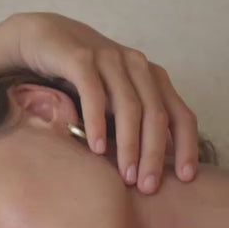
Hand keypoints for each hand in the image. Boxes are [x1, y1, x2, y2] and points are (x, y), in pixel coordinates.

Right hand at [11, 11, 198, 193]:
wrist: (42, 39)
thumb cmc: (82, 80)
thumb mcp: (115, 100)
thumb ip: (134, 124)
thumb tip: (153, 170)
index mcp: (152, 77)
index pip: (180, 114)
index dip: (186, 146)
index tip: (186, 178)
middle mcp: (136, 65)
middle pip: (156, 114)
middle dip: (154, 154)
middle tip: (148, 187)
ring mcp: (109, 58)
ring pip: (129, 105)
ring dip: (129, 144)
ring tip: (126, 177)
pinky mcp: (80, 57)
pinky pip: (93, 92)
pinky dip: (97, 122)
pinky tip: (97, 149)